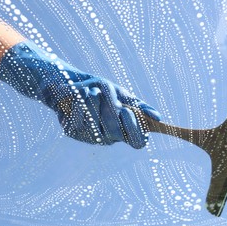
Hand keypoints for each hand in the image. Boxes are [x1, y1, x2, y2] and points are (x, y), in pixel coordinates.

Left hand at [0, 41, 160, 148]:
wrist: (68, 84)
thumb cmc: (99, 90)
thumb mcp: (121, 94)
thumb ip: (139, 106)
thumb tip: (158, 117)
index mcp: (124, 131)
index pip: (139, 141)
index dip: (138, 130)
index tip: (130, 112)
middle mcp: (109, 138)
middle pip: (118, 132)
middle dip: (113, 109)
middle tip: (108, 95)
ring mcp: (90, 137)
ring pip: (98, 123)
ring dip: (96, 100)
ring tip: (92, 90)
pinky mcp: (73, 132)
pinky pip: (80, 118)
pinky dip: (81, 102)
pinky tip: (79, 95)